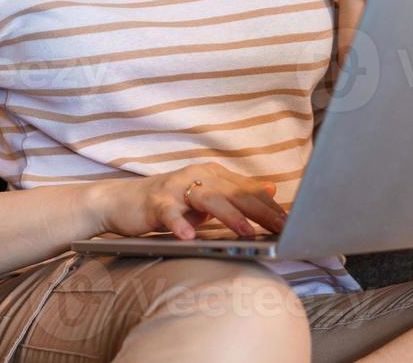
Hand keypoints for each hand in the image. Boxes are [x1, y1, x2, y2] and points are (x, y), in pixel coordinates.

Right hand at [95, 163, 288, 239]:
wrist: (120, 202)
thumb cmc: (167, 203)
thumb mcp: (205, 197)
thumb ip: (236, 193)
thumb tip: (271, 188)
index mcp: (213, 174)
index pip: (248, 190)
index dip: (270, 206)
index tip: (291, 223)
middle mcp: (197, 175)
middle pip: (235, 192)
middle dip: (260, 211)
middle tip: (282, 228)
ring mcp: (176, 187)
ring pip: (209, 199)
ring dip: (230, 216)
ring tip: (247, 233)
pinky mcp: (156, 202)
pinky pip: (170, 214)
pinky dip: (180, 225)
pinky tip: (189, 237)